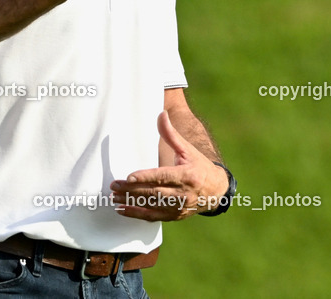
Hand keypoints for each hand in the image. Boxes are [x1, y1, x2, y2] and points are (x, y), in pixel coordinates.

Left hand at [110, 111, 229, 220]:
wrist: (216, 190)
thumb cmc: (199, 166)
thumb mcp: (187, 149)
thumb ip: (171, 134)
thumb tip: (161, 114)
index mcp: (186, 175)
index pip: (163, 176)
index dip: (146, 177)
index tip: (129, 177)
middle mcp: (183, 193)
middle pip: (154, 193)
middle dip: (132, 190)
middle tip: (114, 186)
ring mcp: (179, 207)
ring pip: (152, 206)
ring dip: (131, 203)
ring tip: (114, 198)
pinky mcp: (174, 216)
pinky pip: (153, 217)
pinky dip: (137, 214)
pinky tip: (122, 209)